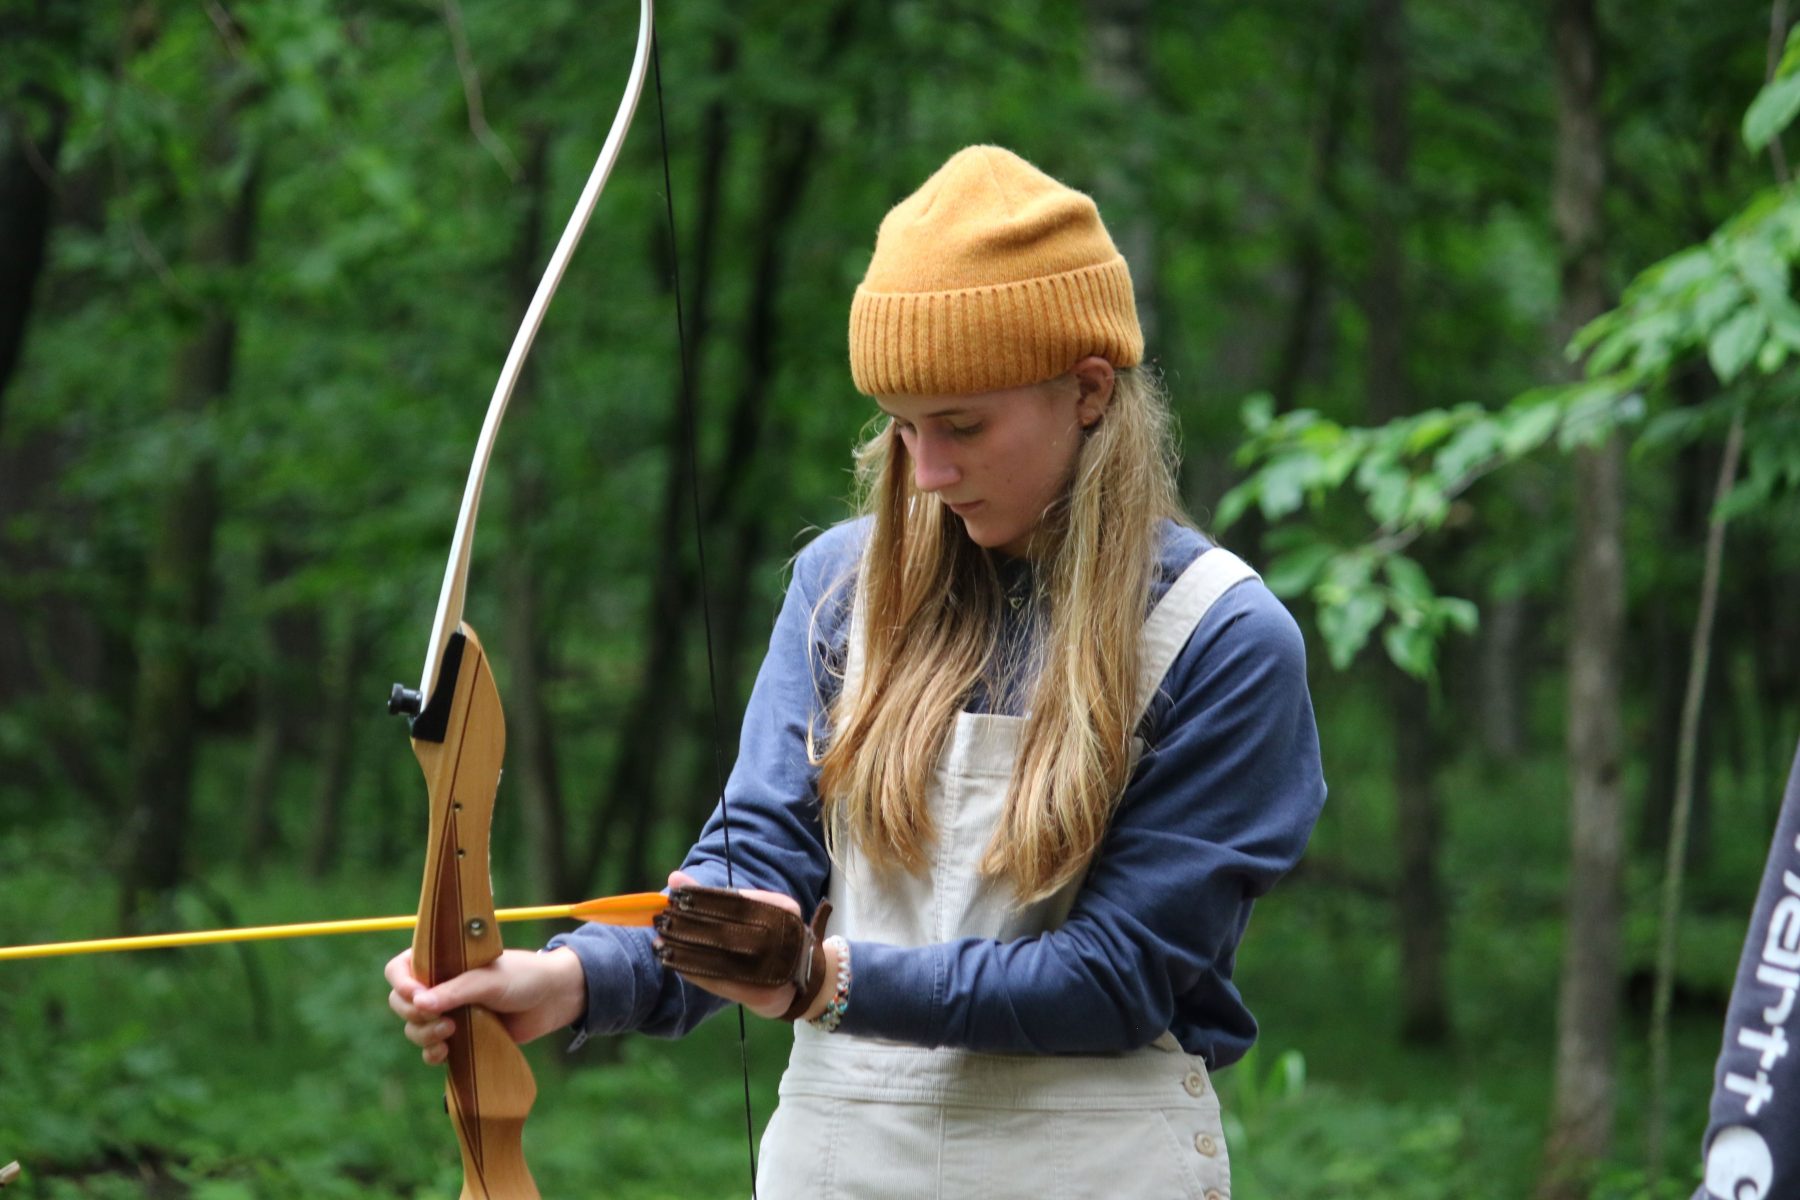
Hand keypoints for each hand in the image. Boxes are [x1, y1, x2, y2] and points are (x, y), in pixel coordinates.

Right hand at [385, 945, 586, 1065]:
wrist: (553, 999)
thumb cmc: (524, 977)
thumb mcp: (491, 980)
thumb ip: (457, 990)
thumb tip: (421, 1003)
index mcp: (443, 960)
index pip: (400, 969)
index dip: (402, 984)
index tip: (419, 997)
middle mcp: (440, 985)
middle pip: (401, 1002)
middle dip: (413, 1014)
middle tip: (442, 1019)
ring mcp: (448, 1011)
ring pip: (414, 1027)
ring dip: (424, 1035)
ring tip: (451, 1032)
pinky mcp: (459, 1035)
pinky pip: (431, 1049)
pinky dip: (432, 1053)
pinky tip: (445, 1053)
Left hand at [657, 871, 835, 1021]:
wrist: (806, 979)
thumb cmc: (774, 935)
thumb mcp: (758, 909)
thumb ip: (719, 896)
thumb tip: (675, 878)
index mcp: (783, 909)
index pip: (734, 901)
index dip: (701, 899)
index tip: (675, 896)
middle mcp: (782, 938)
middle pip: (724, 929)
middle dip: (688, 926)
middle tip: (661, 920)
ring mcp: (774, 968)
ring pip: (719, 957)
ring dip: (684, 951)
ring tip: (660, 943)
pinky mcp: (762, 993)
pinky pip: (720, 981)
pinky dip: (693, 972)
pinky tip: (673, 963)